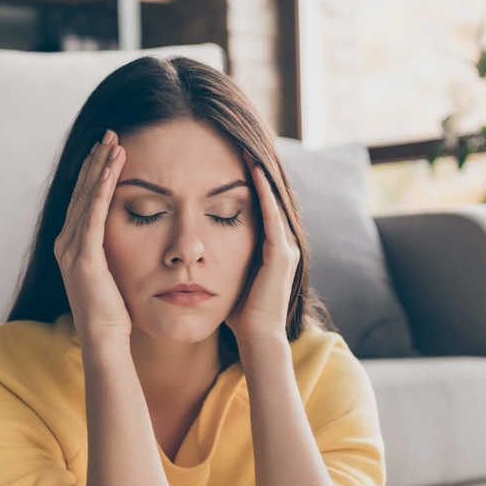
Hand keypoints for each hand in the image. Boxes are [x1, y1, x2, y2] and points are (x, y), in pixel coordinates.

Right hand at [53, 129, 131, 347]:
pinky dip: (102, 190)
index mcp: (71, 246)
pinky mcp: (84, 258)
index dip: (94, 174)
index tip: (107, 150)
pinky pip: (93, 215)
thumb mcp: (110, 274)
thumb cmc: (113, 313)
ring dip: (100, 168)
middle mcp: (65, 244)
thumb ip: (110, 253)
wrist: (104, 339)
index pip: (82, 201)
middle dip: (95, 162)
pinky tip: (112, 170)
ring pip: (86, 199)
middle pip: (81, 193)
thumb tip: (123, 239)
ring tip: (114, 143)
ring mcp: (71, 250)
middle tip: (109, 135)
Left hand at [226, 151, 300, 345]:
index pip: (263, 211)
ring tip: (249, 151)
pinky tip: (254, 172)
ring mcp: (285, 249)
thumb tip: (200, 257)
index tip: (236, 167)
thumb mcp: (229, 281)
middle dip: (259, 176)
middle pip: (271, 201)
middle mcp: (283, 247)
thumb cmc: (241, 317)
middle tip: (243, 147)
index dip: (252, 189)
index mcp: (272, 252)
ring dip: (262, 177)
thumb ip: (222, 265)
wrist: (258, 337)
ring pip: (274, 203)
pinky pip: (272, 216)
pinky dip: (264, 193)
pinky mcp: (280, 254)